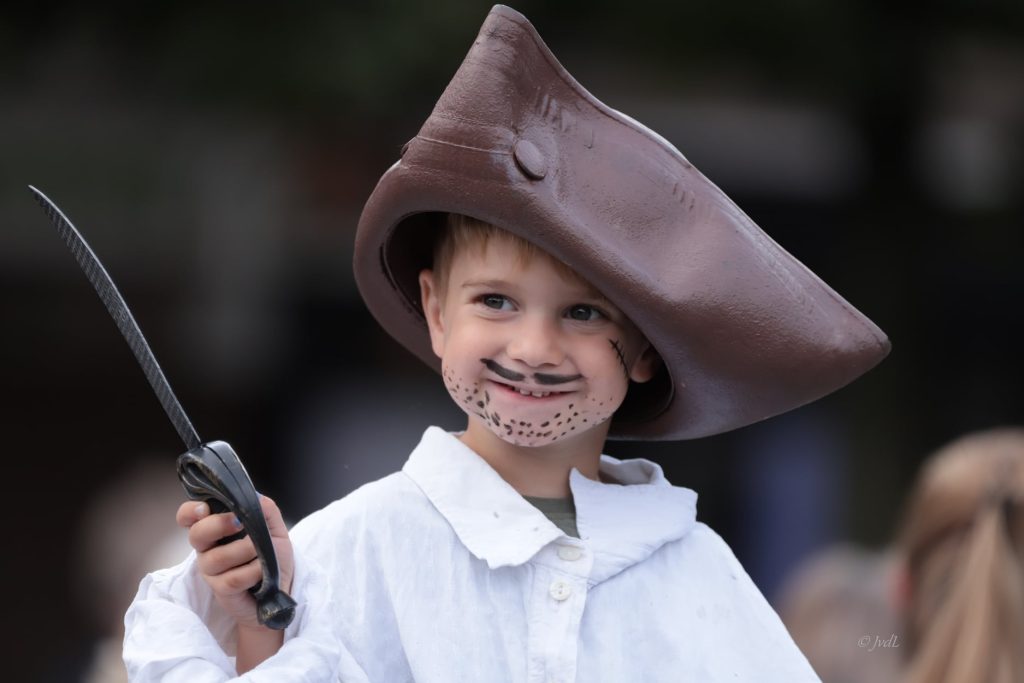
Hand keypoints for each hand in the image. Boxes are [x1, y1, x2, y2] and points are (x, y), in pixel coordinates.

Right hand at [176, 495, 294, 630]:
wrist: (282, 587)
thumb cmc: (273, 554)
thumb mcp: (274, 528)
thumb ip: (265, 509)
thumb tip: (253, 496)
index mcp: (215, 528)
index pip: (188, 517)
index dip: (189, 511)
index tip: (203, 509)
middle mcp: (207, 548)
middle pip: (196, 534)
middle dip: (218, 525)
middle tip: (240, 523)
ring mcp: (211, 570)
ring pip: (216, 558)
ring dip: (244, 550)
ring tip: (261, 551)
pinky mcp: (221, 589)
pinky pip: (232, 578)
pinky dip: (253, 571)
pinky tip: (262, 570)